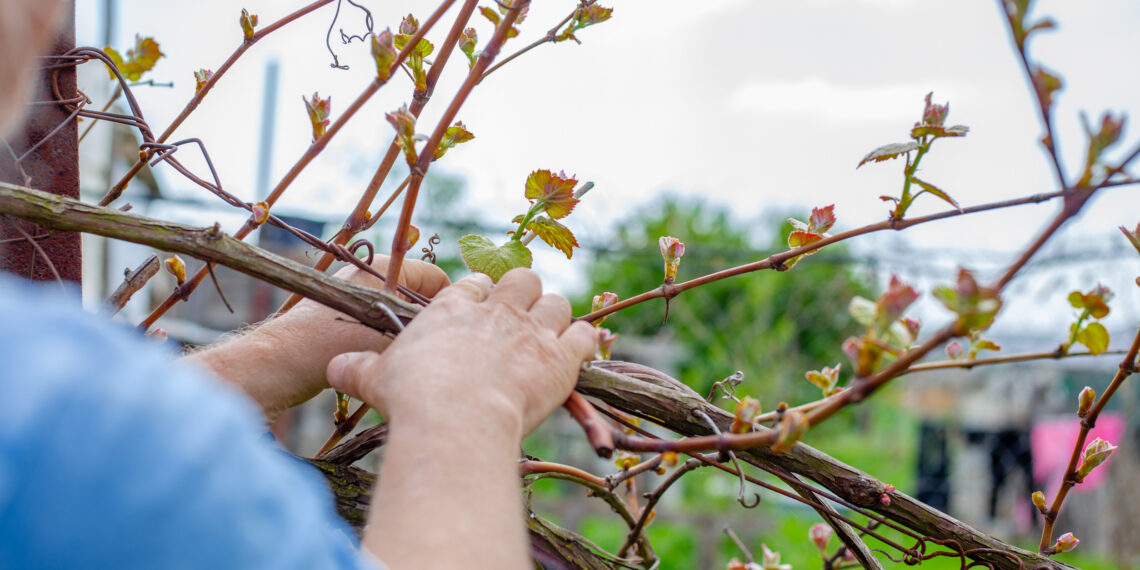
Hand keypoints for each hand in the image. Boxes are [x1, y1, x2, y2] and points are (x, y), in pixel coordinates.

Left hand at [184, 255, 448, 419]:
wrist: (279, 365)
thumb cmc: (333, 341)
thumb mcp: (391, 333)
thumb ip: (428, 327)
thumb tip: (459, 330)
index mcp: (385, 265)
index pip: (439, 279)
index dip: (453, 307)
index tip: (457, 336)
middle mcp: (372, 276)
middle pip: (420, 300)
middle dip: (430, 325)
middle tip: (436, 353)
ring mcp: (358, 299)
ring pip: (402, 319)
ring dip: (409, 340)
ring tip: (412, 363)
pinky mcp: (346, 322)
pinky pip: (383, 332)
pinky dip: (390, 348)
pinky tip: (390, 369)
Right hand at [327, 268, 595, 438]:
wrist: (454, 418)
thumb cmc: (411, 397)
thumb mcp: (373, 378)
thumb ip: (356, 368)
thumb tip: (333, 368)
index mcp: (453, 307)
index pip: (474, 284)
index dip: (481, 294)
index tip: (480, 308)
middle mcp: (497, 310)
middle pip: (522, 279)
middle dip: (524, 293)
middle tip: (519, 316)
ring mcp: (533, 330)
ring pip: (558, 302)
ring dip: (556, 315)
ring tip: (550, 334)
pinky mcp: (562, 357)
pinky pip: (586, 335)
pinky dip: (586, 341)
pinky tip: (579, 351)